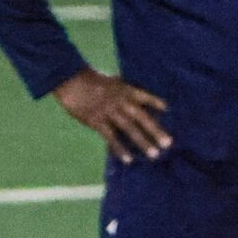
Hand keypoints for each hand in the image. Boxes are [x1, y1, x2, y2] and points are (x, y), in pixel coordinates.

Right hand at [53, 67, 172, 164]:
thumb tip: (131, 99)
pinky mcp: (96, 120)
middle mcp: (119, 100)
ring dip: (142, 142)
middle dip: (155, 130)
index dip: (155, 102)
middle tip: (168, 143)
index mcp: (123, 88)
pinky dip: (119, 149)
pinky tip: (128, 159)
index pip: (143, 96)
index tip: (167, 109)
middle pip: (141, 117)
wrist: (69, 79)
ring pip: (129, 128)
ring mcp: (108, 110)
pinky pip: (110, 136)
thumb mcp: (108, 81)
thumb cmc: (87, 80)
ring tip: (154, 154)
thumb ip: (120, 90)